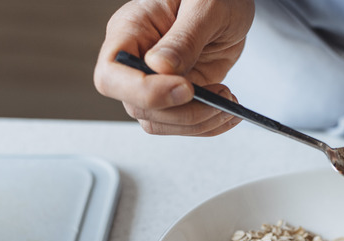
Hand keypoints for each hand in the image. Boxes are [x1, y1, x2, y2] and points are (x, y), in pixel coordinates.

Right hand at [94, 0, 253, 135]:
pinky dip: (208, 126)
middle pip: (138, 106)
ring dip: (197, 122)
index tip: (185, 88)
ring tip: (227, 102)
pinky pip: (182, 124)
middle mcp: (137, 59)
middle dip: (183, 111)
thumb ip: (184, 37)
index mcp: (131, 29)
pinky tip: (227, 111)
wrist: (231, 4)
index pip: (112, 75)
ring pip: (159, 122)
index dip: (143, 91)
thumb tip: (160, 68)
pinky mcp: (178, 95)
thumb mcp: (205, 6)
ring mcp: (156, 81)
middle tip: (220, 96)